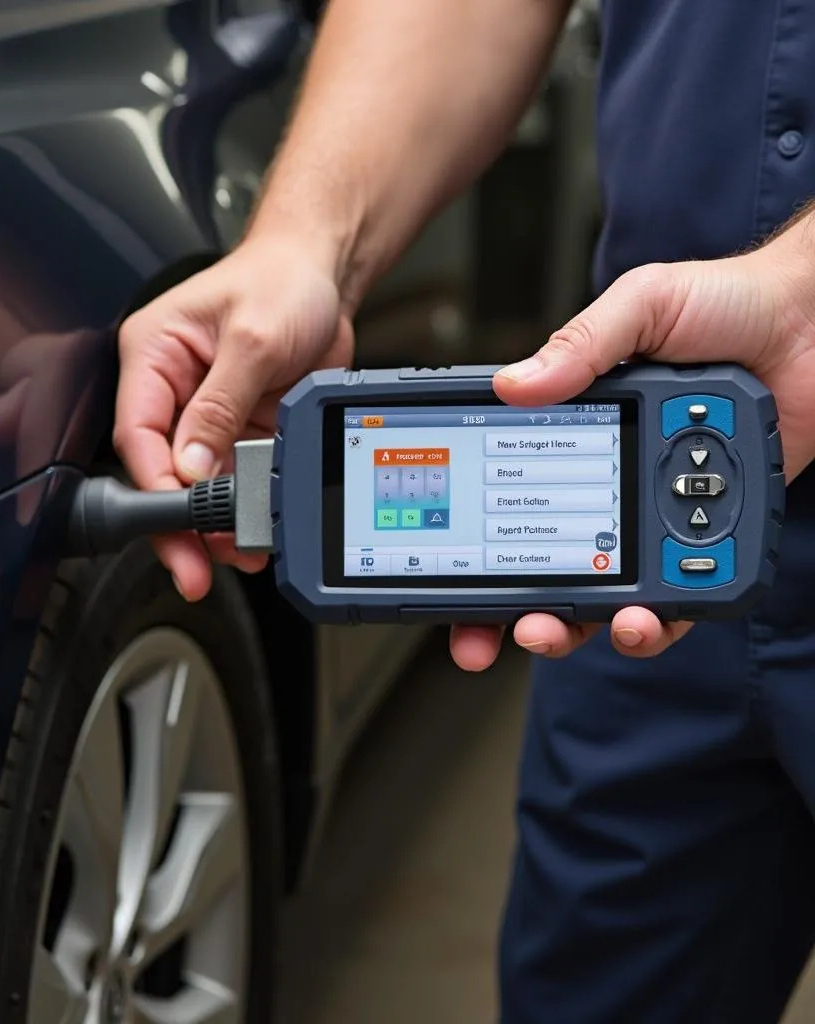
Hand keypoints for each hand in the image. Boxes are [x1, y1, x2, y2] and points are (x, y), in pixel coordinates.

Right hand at [114, 237, 354, 599]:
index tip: (176, 519)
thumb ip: (220, 405)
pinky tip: (259, 525)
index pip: (139, 433)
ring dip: (219, 520)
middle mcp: (174, 388)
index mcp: (154, 355)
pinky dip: (248, 504)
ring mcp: (207, 412)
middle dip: (180, 521)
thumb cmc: (282, 280)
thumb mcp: (252, 339)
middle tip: (194, 566)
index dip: (155, 484)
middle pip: (163, 469)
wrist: (326, 274)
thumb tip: (193, 465)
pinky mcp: (240, 427)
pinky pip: (237, 475)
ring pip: (200, 482)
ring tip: (239, 549)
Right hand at [451, 217, 814, 671]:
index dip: (474, 555)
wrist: (812, 319)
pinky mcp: (709, 538)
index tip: (443, 588)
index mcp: (571, 441)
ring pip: (606, 598)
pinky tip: (649, 618)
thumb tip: (512, 385)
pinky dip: (660, 622)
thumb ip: (580, 346)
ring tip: (581, 627)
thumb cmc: (725, 305)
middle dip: (515, 615)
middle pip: (545, 571)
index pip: (506, 506)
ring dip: (585, 629)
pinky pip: (679, 599)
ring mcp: (655, 518)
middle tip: (501, 633)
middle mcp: (605, 488)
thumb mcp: (639, 308)